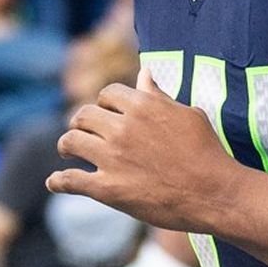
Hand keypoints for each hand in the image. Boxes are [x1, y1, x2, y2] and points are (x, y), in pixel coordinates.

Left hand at [49, 69, 243, 230]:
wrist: (213, 192)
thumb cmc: (206, 151)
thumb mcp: (186, 115)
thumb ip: (159, 96)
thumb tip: (144, 73)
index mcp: (142, 105)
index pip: (107, 94)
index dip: (103, 102)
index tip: (104, 112)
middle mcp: (122, 128)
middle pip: (84, 115)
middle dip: (81, 122)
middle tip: (82, 131)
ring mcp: (112, 158)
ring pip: (71, 142)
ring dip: (66, 145)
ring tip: (67, 151)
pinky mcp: (108, 189)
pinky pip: (71, 181)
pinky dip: (58, 181)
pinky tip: (54, 182)